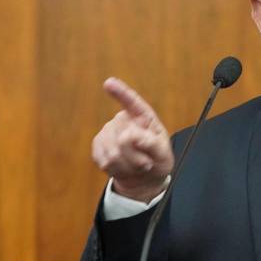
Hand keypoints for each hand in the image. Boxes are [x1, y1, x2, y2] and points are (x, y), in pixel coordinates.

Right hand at [92, 77, 173, 201]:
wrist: (143, 177)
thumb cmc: (157, 160)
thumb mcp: (163, 153)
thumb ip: (152, 144)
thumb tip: (131, 136)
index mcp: (143, 116)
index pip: (132, 103)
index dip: (120, 93)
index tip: (109, 83)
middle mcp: (123, 120)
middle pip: (124, 140)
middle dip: (136, 157)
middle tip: (146, 162)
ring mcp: (107, 132)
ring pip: (113, 154)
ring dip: (128, 166)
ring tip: (136, 165)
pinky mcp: (97, 145)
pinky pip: (104, 161)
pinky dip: (117, 170)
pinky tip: (124, 168)